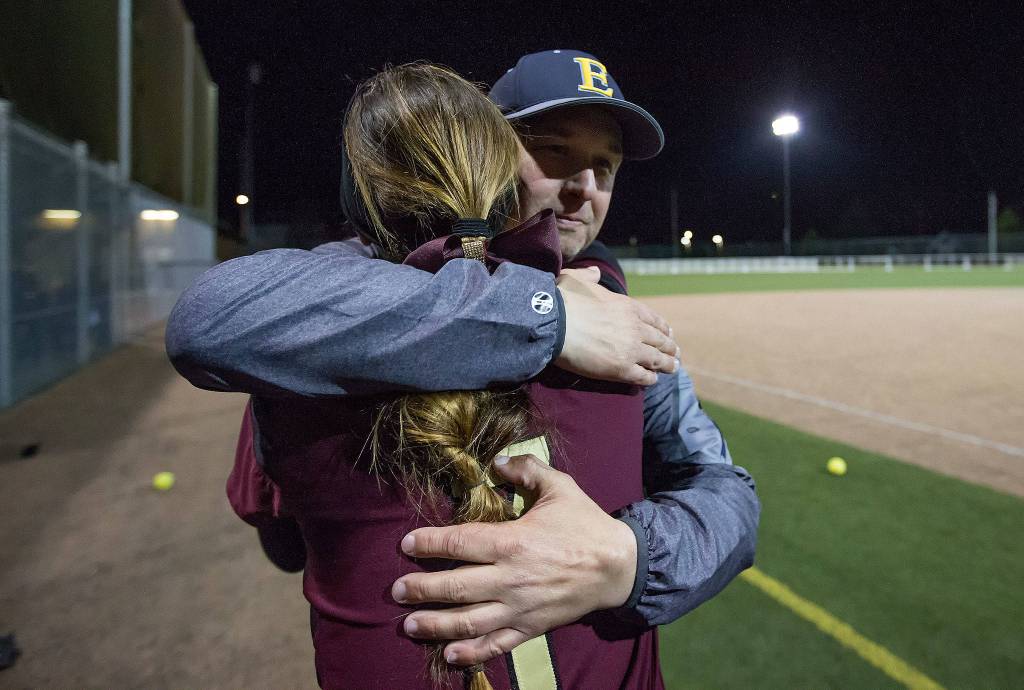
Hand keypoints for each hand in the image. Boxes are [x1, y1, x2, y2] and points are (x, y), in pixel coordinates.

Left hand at [392, 454, 637, 665]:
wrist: (619, 567)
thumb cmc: (586, 524)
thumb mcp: (560, 487)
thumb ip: (527, 470)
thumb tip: (496, 462)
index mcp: (513, 541)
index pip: (459, 543)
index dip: (428, 543)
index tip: (406, 544)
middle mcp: (510, 578)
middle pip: (454, 586)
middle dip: (420, 589)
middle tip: (396, 590)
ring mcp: (519, 607)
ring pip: (468, 621)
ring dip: (434, 624)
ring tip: (408, 624)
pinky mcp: (531, 627)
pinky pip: (497, 644)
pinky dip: (471, 652)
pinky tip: (448, 654)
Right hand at [555, 267, 678, 385]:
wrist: (555, 324)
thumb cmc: (564, 301)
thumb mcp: (578, 279)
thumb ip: (589, 276)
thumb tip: (595, 272)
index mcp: (628, 307)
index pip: (653, 319)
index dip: (663, 328)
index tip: (669, 333)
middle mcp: (634, 328)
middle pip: (660, 340)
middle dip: (670, 348)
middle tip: (675, 354)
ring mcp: (631, 350)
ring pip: (657, 359)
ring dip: (667, 365)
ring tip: (672, 369)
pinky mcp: (621, 369)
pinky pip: (643, 376)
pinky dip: (650, 379)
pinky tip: (652, 380)